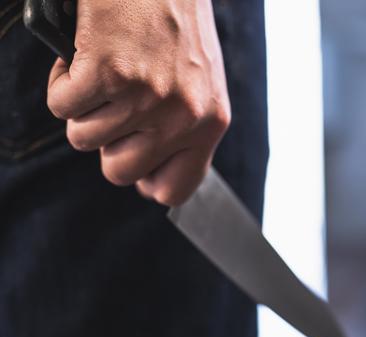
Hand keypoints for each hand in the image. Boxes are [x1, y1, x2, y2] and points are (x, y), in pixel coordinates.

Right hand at [47, 0, 229, 205]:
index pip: (176, 188)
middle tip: (115, 105)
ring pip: (84, 139)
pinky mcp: (107, 74)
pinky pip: (62, 107)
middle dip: (107, 142)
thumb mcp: (199, 85)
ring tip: (106, 72)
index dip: (147, 182)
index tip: (136, 164)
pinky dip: (63, 82)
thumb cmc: (176, 27)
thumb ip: (183, 130)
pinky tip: (86, 56)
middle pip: (119, 172)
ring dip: (85, 107)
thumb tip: (147, 177)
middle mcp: (183, 117)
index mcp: (211, 123)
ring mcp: (145, 97)